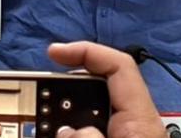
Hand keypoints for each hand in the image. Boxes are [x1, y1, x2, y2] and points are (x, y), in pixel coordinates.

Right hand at [47, 42, 165, 137]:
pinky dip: (76, 130)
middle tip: (40, 96)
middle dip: (68, 87)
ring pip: (93, 113)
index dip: (88, 51)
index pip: (119, 65)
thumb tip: (66, 132)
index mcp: (141, 120)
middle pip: (100, 87)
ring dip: (67, 114)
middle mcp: (136, 125)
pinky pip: (94, 131)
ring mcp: (127, 136)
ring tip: (43, 121)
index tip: (55, 52)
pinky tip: (58, 134)